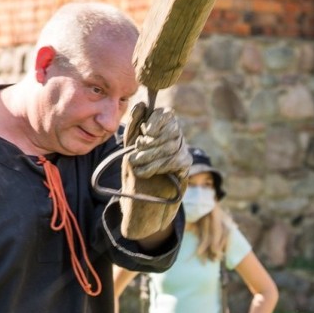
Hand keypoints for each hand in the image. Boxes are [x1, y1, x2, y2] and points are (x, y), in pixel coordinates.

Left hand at [120, 103, 191, 239]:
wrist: (140, 207)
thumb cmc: (133, 177)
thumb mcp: (128, 151)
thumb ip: (134, 128)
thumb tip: (141, 105)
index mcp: (159, 132)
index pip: (167, 115)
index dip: (158, 120)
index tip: (147, 130)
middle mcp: (173, 140)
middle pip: (172, 129)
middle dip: (152, 141)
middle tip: (136, 153)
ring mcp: (181, 154)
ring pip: (174, 144)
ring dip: (152, 155)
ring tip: (137, 165)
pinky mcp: (184, 170)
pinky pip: (178, 160)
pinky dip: (160, 165)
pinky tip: (147, 173)